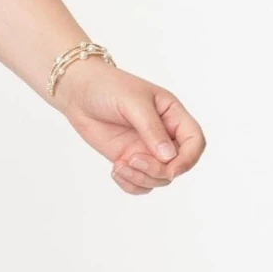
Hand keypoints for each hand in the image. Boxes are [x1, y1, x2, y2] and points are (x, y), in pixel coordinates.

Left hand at [53, 61, 206, 195]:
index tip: (170, 168)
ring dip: (142, 179)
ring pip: (159, 178)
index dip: (188, 159)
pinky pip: (140, 182)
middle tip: (133, 160)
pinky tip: (115, 170)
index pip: (195, 141)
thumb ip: (151, 128)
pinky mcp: (128, 158)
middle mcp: (164, 134)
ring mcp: (146, 149)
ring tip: (120, 166)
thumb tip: (169, 157)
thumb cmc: (107, 87)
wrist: (77, 90)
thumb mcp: (133, 102)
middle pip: (178, 165)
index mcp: (172, 115)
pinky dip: (131, 184)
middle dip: (159, 172)